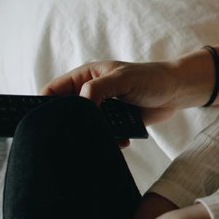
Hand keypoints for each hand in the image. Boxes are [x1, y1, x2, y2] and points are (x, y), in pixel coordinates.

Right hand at [42, 59, 184, 127]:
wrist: (179, 91)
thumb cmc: (151, 77)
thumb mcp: (122, 78)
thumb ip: (98, 89)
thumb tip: (80, 106)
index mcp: (85, 77)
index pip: (53, 91)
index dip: (43, 104)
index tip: (39, 121)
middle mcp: (90, 94)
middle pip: (66, 112)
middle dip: (67, 125)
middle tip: (69, 137)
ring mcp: (102, 110)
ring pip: (85, 127)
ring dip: (92, 134)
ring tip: (100, 140)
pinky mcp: (116, 124)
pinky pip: (104, 136)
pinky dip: (110, 141)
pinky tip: (121, 141)